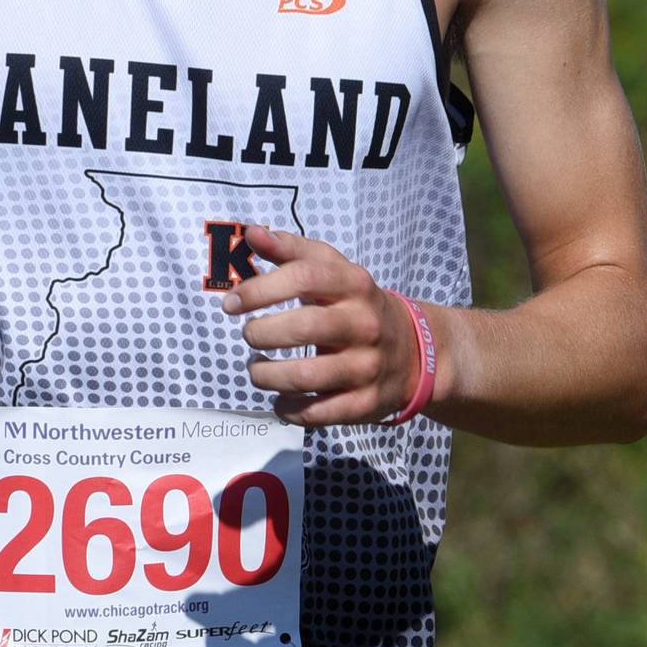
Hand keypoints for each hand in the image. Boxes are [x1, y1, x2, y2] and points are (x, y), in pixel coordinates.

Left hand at [221, 225, 418, 425]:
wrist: (415, 351)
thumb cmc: (356, 304)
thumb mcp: (333, 270)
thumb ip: (291, 251)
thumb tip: (252, 233)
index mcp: (354, 284)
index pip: (303, 277)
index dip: (260, 289)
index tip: (232, 303)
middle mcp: (364, 324)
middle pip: (303, 328)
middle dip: (261, 334)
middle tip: (249, 335)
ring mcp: (367, 366)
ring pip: (307, 376)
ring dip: (267, 376)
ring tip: (257, 369)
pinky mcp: (366, 403)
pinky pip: (319, 413)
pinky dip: (289, 408)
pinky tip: (279, 399)